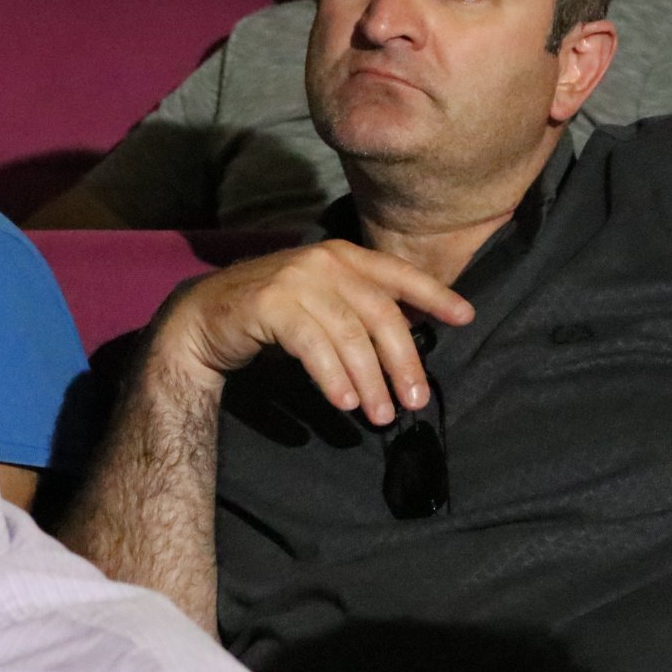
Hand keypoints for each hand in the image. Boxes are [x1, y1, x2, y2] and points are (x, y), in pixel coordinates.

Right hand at [151, 241, 474, 424]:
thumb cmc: (274, 316)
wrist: (205, 317)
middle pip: (380, 312)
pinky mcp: (270, 303)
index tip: (466, 318)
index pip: (398, 274)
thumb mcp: (324, 304)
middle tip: (414, 399)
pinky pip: (314, 345)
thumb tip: (409, 348)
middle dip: (402, 359)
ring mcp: (296, 279)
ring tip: (379, 414)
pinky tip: (345, 401)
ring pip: (349, 334)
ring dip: (369, 379)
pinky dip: (333, 376)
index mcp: (343, 256)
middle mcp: (324, 261)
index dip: (434, 295)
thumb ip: (361, 313)